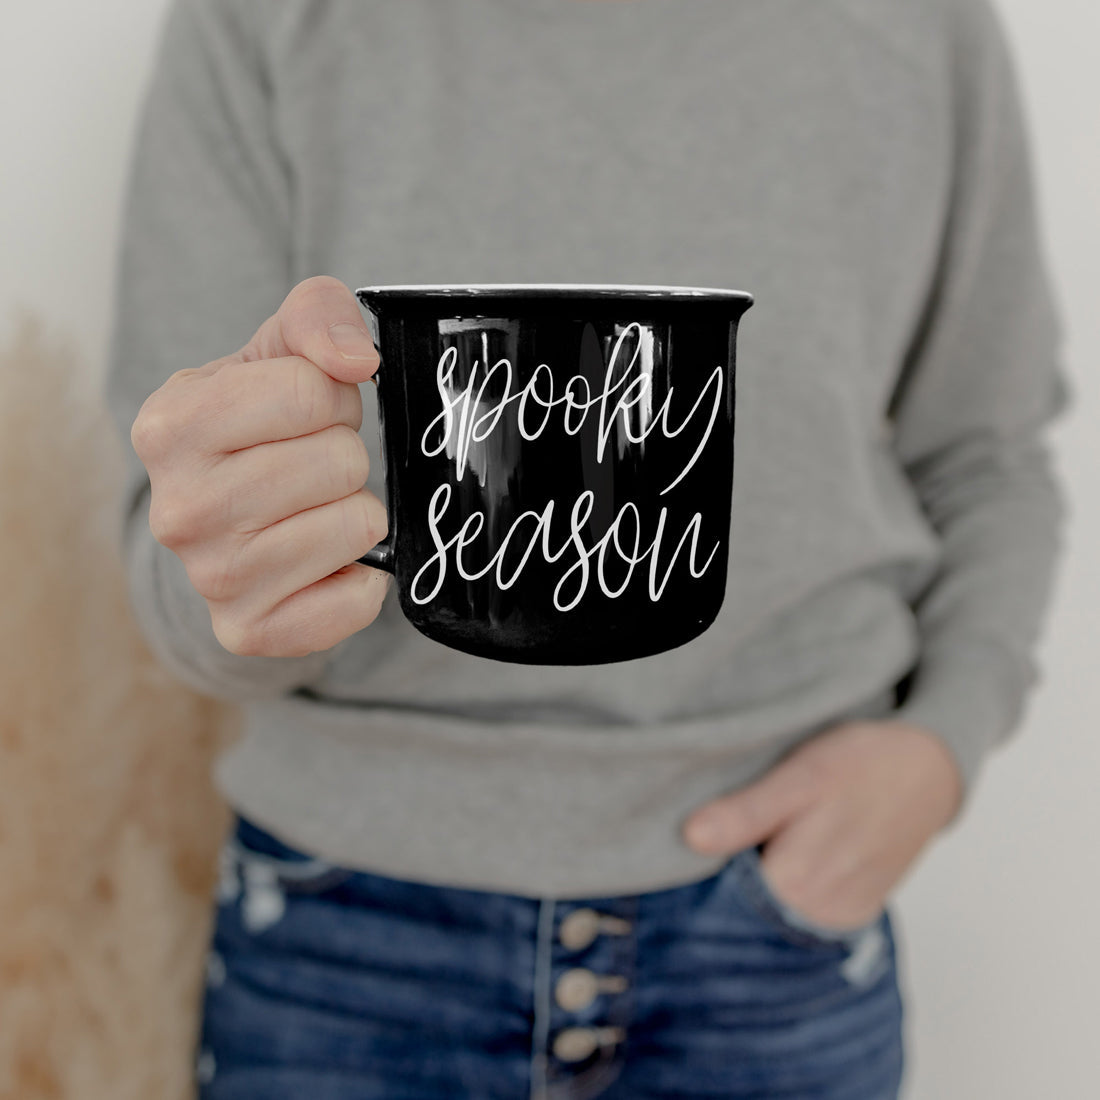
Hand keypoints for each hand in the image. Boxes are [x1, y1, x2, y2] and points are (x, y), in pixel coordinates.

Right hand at [131, 275, 389, 657]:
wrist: (229, 525)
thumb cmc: (258, 428)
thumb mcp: (278, 351)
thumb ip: (317, 316)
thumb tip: (355, 359)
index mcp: (169, 427)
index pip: (311, 391)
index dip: (332, 397)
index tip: (306, 413)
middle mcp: (179, 510)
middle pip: (341, 460)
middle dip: (344, 455)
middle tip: (310, 467)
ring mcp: (212, 579)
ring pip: (361, 524)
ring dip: (354, 511)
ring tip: (311, 510)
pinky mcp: (251, 631)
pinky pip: (360, 598)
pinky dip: (362, 577)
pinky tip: (323, 563)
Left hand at [681, 720, 963, 929]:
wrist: (926, 768)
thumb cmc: (859, 763)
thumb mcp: (799, 776)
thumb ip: (746, 813)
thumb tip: (691, 838)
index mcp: (795, 883)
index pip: (719, 897)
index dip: (699, 868)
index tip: (694, 837)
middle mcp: (819, 914)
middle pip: (745, 908)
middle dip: (729, 875)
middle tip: (739, 825)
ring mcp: (840, 917)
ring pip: (774, 911)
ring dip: (760, 880)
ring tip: (771, 832)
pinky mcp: (855, 912)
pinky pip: (805, 911)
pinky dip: (790, 886)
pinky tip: (795, 848)